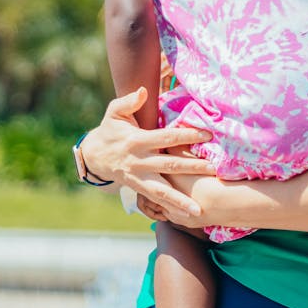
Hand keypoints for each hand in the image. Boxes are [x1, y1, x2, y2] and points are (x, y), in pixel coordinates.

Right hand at [80, 88, 215, 216]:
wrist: (94, 156)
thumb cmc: (110, 131)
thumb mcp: (114, 113)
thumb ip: (128, 102)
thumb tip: (143, 91)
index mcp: (137, 140)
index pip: (166, 137)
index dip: (187, 136)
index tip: (207, 135)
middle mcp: (139, 161)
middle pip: (169, 165)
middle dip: (192, 167)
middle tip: (214, 169)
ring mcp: (138, 177)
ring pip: (162, 190)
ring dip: (180, 200)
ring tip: (198, 209)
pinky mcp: (138, 188)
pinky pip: (156, 200)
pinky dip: (171, 208)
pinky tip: (187, 216)